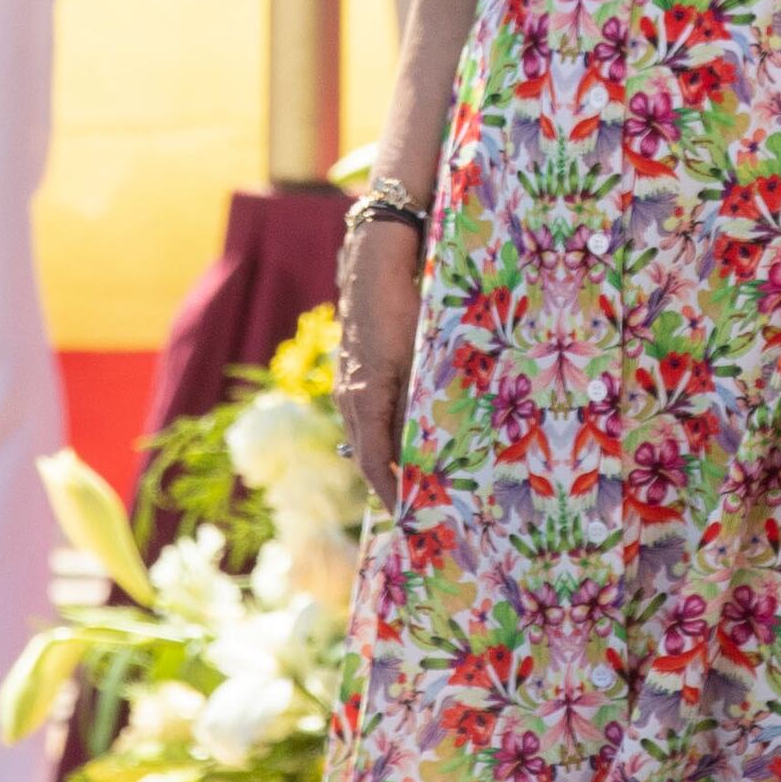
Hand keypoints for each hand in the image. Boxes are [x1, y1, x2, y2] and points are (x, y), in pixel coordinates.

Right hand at [335, 214, 422, 490]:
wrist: (373, 264)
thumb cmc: (404, 306)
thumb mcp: (420, 356)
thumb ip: (422, 401)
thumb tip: (432, 445)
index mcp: (364, 399)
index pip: (373, 462)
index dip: (391, 492)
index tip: (410, 517)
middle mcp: (349, 398)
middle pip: (368, 455)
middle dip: (391, 484)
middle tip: (421, 508)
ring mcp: (348, 385)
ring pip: (368, 435)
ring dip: (389, 460)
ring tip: (419, 482)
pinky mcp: (354, 372)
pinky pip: (368, 416)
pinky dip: (386, 435)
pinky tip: (409, 438)